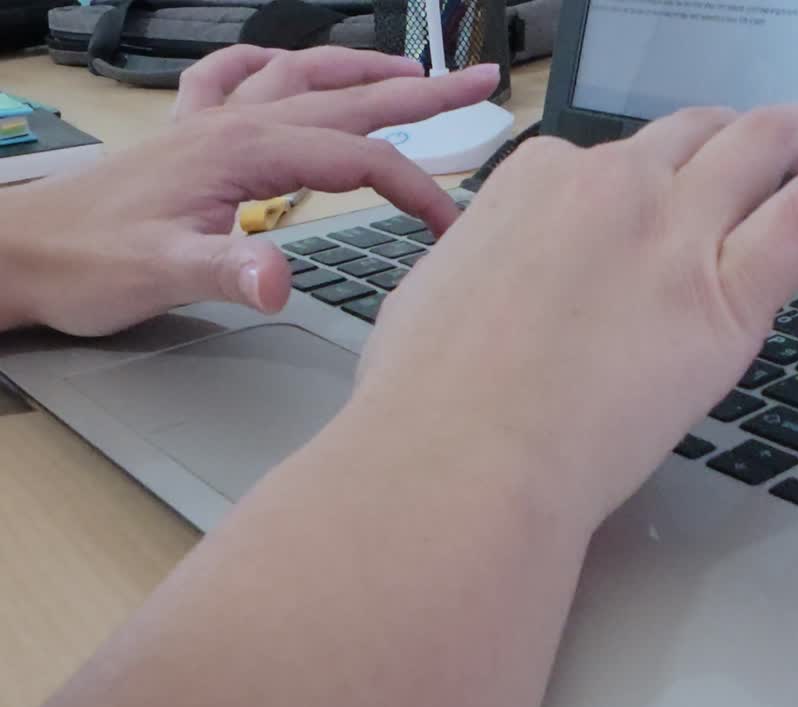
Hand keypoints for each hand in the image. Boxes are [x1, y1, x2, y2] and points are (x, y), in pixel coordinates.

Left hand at [0, 46, 496, 335]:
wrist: (19, 250)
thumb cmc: (85, 262)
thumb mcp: (160, 274)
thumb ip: (227, 270)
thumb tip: (284, 278)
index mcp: (242, 151)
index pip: (358, 160)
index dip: (415, 189)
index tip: (451, 224)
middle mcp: (233, 123)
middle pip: (348, 98)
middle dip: (422, 93)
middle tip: (479, 83)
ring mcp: (211, 123)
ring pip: (304, 76)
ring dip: (362, 69)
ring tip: (411, 72)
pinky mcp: (189, 134)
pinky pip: (237, 78)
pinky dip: (270, 65)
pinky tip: (281, 65)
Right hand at [353, 106, 797, 529]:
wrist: (461, 457)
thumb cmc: (430, 402)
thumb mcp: (435, 301)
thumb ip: (486, 272)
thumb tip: (498, 281)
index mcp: (535, 184)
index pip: (607, 161)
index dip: (641, 181)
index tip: (657, 202)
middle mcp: (609, 187)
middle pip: (693, 135)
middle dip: (735, 133)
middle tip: (769, 142)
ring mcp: (673, 229)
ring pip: (764, 146)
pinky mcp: (724, 290)